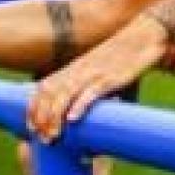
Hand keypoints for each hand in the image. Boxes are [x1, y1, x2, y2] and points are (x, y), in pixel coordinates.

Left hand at [26, 20, 167, 142]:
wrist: (144, 35)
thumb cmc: (124, 56)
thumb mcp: (100, 69)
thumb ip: (90, 87)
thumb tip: (87, 111)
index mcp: (74, 68)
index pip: (43, 87)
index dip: (33, 108)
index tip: (30, 127)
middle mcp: (79, 70)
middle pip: (50, 93)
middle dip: (42, 118)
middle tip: (42, 138)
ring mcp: (93, 73)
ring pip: (66, 94)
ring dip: (56, 116)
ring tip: (54, 135)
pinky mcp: (111, 77)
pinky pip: (91, 92)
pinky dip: (80, 105)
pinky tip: (73, 119)